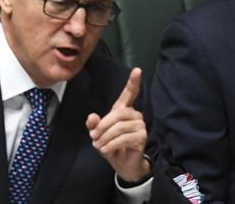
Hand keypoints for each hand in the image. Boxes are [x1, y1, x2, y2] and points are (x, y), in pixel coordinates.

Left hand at [86, 67, 150, 182]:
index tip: (137, 70)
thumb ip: (94, 125)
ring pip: (120, 127)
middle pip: (118, 114)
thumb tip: (92, 117)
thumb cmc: (112, 145)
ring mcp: (140, 125)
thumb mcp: (98, 134)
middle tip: (94, 137)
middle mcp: (135, 114)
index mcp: (124, 110)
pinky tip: (107, 150)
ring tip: (99, 146)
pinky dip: (111, 144)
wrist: (123, 164)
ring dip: (106, 138)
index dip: (133, 82)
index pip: (130, 93)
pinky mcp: (142, 137)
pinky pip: (124, 138)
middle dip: (103, 126)